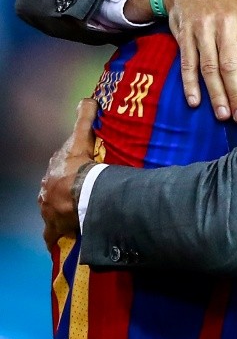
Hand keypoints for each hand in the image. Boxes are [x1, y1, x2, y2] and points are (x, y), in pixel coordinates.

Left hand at [38, 98, 97, 250]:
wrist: (80, 194)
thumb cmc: (80, 167)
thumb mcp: (82, 139)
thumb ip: (84, 119)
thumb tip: (88, 99)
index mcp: (53, 170)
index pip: (60, 166)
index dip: (70, 166)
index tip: (80, 167)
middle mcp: (46, 189)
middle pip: (55, 188)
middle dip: (64, 189)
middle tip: (80, 192)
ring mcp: (49, 209)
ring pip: (53, 209)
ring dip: (62, 211)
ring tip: (75, 213)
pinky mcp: (55, 227)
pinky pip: (53, 234)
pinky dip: (55, 237)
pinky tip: (61, 239)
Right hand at [163, 0, 236, 119]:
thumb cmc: (235, 0)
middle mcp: (224, 23)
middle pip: (230, 64)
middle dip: (236, 92)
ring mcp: (202, 30)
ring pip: (209, 66)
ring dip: (216, 93)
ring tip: (224, 115)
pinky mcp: (184, 36)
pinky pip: (187, 62)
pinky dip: (189, 84)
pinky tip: (195, 102)